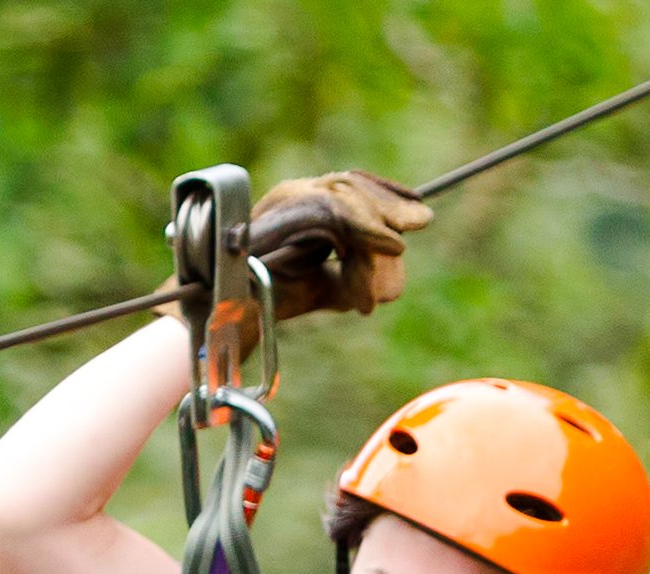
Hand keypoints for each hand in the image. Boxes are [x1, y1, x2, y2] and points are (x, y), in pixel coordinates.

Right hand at [251, 171, 433, 319]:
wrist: (230, 314)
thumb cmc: (268, 301)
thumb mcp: (322, 287)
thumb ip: (354, 274)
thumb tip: (394, 268)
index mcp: (296, 205)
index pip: (346, 184)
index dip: (385, 192)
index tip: (419, 208)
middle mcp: (288, 195)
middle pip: (349, 183)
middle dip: (388, 202)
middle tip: (420, 219)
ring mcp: (282, 200)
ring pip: (344, 196)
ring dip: (376, 226)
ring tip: (394, 253)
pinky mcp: (281, 211)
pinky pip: (335, 212)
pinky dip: (367, 231)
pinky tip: (389, 245)